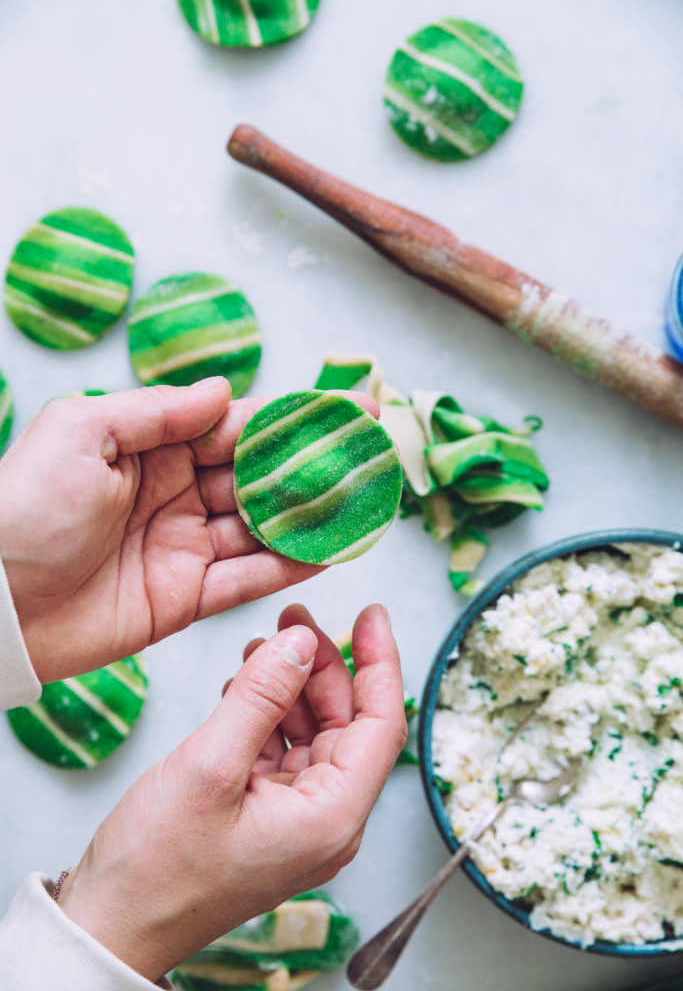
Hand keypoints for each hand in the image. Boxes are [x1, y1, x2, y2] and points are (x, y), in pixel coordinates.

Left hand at [0, 380, 377, 681]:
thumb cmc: (22, 507)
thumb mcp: (82, 432)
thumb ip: (159, 411)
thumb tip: (224, 391)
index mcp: (148, 448)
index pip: (234, 428)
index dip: (289, 421)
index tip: (342, 411)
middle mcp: (172, 494)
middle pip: (257, 479)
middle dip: (313, 469)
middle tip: (370, 459)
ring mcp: (180, 547)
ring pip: (261, 529)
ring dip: (312, 518)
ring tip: (365, 505)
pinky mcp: (181, 599)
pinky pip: (245, 580)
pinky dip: (288, 568)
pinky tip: (330, 552)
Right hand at [57, 603, 406, 981]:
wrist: (110, 927)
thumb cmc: (156, 869)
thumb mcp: (209, 766)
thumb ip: (261, 696)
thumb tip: (301, 642)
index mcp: (332, 817)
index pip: (381, 725)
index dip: (380, 663)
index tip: (372, 614)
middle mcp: (325, 820)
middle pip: (345, 723)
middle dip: (321, 666)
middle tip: (291, 620)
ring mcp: (296, 820)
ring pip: (312, 732)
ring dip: (289, 687)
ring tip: (257, 649)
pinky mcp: (267, 818)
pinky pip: (281, 751)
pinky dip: (265, 715)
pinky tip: (240, 690)